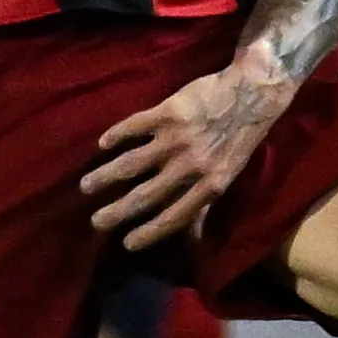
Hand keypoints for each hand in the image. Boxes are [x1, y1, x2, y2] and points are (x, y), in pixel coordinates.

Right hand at [82, 56, 301, 248]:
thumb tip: (193, 239)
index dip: (150, 233)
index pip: (174, 217)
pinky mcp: (168, 112)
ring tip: (86, 186)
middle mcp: (191, 166)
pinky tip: (102, 144)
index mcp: (209, 185)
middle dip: (118, 211)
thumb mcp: (228, 176)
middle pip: (147, 195)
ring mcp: (177, 139)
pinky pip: (135, 126)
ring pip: (133, 163)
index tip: (127, 244)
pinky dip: (116, 135)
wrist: (252, 93)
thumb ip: (205, 205)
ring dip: (107, 176)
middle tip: (96, 222)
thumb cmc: (239, 139)